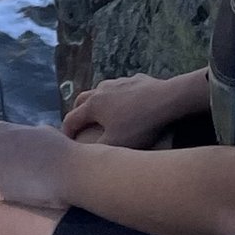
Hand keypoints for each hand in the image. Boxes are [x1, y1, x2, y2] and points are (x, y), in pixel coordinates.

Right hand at [64, 72, 204, 148]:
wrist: (168, 99)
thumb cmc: (139, 124)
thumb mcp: (115, 144)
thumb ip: (96, 150)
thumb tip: (84, 155)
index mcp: (93, 105)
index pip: (71, 119)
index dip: (66, 132)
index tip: (67, 143)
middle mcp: (101, 90)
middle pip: (82, 100)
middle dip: (78, 113)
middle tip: (80, 126)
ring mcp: (119, 82)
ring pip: (101, 91)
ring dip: (97, 103)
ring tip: (103, 115)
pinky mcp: (136, 79)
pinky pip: (122, 88)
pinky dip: (118, 97)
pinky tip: (128, 105)